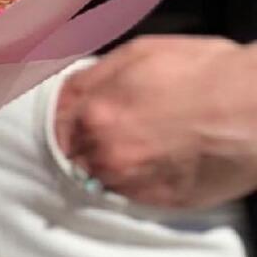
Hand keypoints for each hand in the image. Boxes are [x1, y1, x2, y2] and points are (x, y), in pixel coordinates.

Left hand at [54, 36, 256, 208]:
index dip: (62, 121)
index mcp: (94, 113)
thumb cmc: (202, 71)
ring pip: (98, 179)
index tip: (70, 121)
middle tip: (104, 134)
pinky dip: (131, 183)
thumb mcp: (136, 54)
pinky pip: (129, 197)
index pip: (55, 124)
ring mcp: (133, 182)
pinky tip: (151, 165)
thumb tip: (66, 93)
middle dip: (81, 144)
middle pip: (72, 155)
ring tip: (132, 150)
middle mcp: (106, 153)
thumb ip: (91, 78)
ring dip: (104, 166)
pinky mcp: (160, 203)